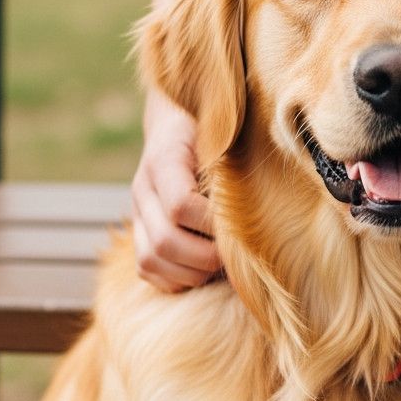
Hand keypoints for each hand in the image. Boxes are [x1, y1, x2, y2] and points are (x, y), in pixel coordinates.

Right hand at [131, 92, 221, 291]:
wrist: (177, 122)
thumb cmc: (214, 128)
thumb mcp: (225, 132)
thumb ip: (236, 157)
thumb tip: (264, 194)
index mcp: (164, 160)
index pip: (180, 205)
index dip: (212, 224)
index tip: (241, 226)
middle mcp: (142, 190)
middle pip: (165, 242)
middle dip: (207, 257)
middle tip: (237, 256)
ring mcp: (137, 213)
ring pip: (152, 261)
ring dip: (193, 272)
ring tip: (223, 264)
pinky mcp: (138, 232)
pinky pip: (148, 270)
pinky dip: (178, 278)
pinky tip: (204, 270)